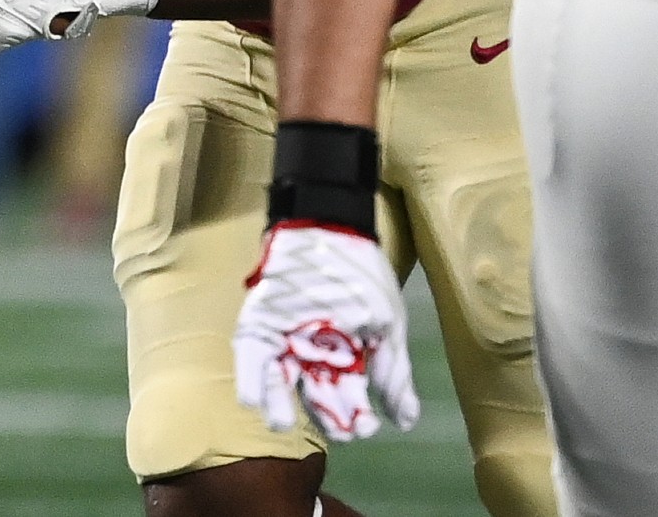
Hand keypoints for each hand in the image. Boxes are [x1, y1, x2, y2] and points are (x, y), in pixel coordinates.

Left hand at [233, 223, 420, 441]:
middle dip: (322, 416)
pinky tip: (252, 399)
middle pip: (315, 395)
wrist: (330, 227)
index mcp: (345, 360)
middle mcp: (312, 357)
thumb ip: (393, 374)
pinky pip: (252, 357)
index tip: (363, 429)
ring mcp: (284, 342)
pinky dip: (251, 378)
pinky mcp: (260, 325)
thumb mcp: (387, 324)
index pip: (350, 398)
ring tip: (280, 423)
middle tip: (332, 431)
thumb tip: (405, 422)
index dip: (355, 417)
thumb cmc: (362, 277)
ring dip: (278, 405)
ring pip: (280, 382)